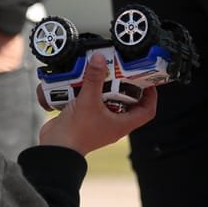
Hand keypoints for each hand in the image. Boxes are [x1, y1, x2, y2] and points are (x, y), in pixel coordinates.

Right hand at [37, 53, 157, 154]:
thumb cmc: (76, 133)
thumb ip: (94, 79)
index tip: (148, 80)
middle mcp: (114, 124)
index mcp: (122, 124)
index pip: (147, 111)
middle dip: (127, 86)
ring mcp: (100, 123)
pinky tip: (87, 82)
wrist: (56, 147)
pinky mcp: (87, 120)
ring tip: (105, 73)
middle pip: (129, 103)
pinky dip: (93, 93)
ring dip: (108, 88)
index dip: (152, 96)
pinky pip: (95, 104)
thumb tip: (100, 59)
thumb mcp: (88, 101)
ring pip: (111, 102)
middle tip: (124, 71)